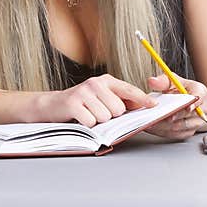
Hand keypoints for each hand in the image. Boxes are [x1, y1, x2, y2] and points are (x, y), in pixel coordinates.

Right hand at [34, 74, 157, 127]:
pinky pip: (91, 122)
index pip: (129, 89)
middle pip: (118, 109)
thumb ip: (120, 100)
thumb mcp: (101, 98)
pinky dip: (87, 125)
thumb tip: (140, 105)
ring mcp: (84, 92)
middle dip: (110, 116)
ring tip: (88, 115)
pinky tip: (80, 119)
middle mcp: (96, 83)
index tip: (154, 105)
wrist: (52, 105)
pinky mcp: (73, 103)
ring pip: (105, 117)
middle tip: (97, 113)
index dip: (142, 99)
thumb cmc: (81, 104)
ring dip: (97, 121)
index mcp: (106, 81)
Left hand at [143, 73, 206, 139]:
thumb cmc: (185, 91)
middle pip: (187, 115)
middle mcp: (201, 109)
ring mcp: (196, 122)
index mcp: (200, 93)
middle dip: (172, 116)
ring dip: (165, 126)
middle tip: (158, 116)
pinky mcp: (189, 132)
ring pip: (181, 127)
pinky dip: (164, 132)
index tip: (186, 108)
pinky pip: (176, 135)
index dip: (193, 104)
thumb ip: (163, 81)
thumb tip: (152, 81)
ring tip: (151, 122)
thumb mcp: (175, 81)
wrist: (196, 103)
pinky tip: (154, 128)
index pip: (199, 98)